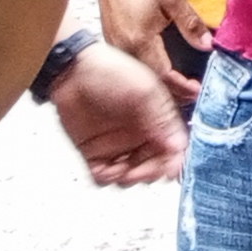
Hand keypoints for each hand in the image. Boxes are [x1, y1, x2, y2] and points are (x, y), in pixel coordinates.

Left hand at [51, 41, 189, 185]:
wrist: (72, 72)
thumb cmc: (111, 73)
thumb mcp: (145, 93)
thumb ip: (162, 121)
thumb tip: (179, 146)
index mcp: (158, 120)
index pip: (173, 148)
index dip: (173, 161)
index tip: (169, 170)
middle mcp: (140, 135)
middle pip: (154, 166)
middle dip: (150, 173)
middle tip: (141, 171)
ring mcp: (118, 146)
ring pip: (130, 175)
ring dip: (129, 178)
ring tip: (122, 170)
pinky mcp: (95, 153)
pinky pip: (104, 176)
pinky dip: (107, 178)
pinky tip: (106, 169)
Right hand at [90, 0, 209, 101]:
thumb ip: (190, 23)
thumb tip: (207, 46)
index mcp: (139, 40)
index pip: (163, 75)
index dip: (182, 86)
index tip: (199, 90)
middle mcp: (124, 49)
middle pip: (150, 81)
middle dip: (173, 91)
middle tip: (194, 94)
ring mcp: (115, 47)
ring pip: (140, 75)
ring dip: (161, 84)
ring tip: (182, 87)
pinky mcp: (112, 41)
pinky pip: (132, 65)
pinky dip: (149, 73)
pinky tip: (161, 71)